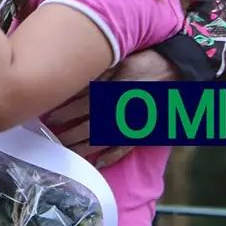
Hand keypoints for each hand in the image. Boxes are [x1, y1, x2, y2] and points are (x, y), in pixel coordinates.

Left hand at [43, 49, 176, 167]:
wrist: (176, 72)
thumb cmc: (145, 61)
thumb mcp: (120, 61)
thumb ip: (99, 71)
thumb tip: (76, 78)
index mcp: (112, 91)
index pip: (81, 104)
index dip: (64, 110)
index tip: (48, 116)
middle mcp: (119, 110)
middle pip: (88, 125)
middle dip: (69, 132)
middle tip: (52, 137)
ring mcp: (131, 124)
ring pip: (103, 140)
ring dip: (83, 147)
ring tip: (67, 150)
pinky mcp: (143, 132)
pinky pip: (125, 149)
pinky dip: (111, 158)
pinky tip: (98, 164)